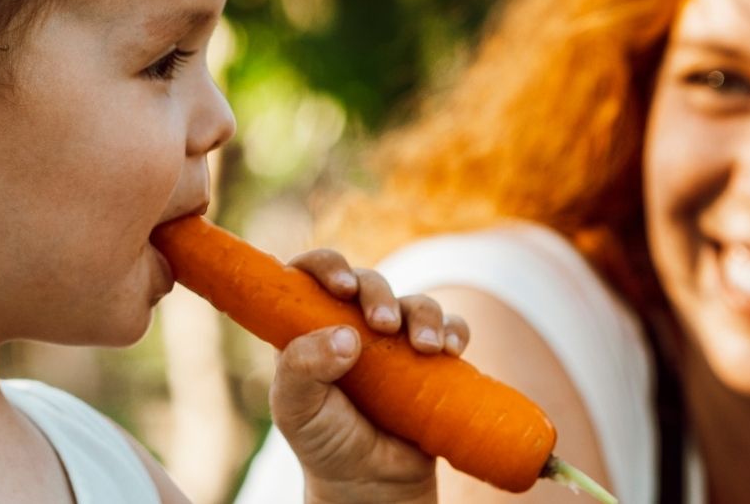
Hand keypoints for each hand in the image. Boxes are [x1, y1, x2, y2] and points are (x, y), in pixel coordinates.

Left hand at [272, 249, 471, 503]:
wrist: (370, 483)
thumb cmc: (323, 442)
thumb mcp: (295, 409)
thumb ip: (301, 368)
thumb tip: (345, 336)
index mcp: (310, 326)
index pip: (311, 274)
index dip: (326, 266)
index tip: (341, 286)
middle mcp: (353, 324)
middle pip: (369, 281)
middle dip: (378, 294)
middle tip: (384, 325)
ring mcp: (395, 341)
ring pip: (415, 302)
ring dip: (424, 316)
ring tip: (426, 349)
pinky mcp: (431, 360)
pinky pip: (451, 329)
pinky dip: (454, 332)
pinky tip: (450, 350)